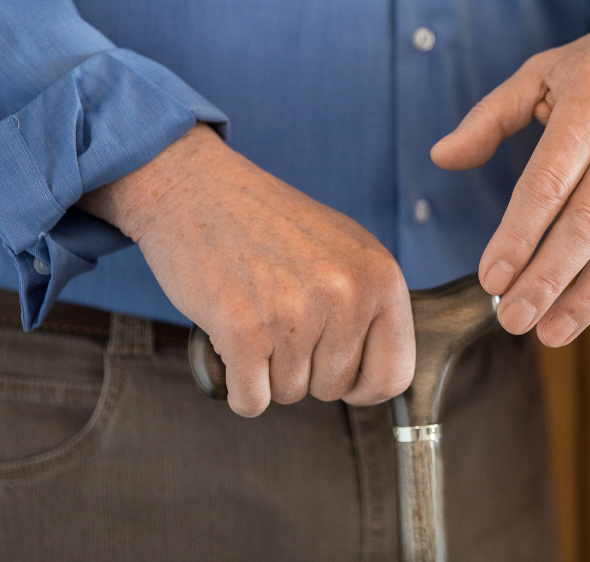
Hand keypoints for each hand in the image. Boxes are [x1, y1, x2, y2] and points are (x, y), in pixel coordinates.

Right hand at [79, 125, 413, 416]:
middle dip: (305, 369)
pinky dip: (237, 387)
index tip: (341, 377)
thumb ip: (368, 305)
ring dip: (267, 371)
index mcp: (381, 276)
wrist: (196, 189)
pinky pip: (251, 401)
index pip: (393, 373)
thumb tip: (379, 376)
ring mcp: (296, 314)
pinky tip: (231, 343)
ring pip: (290, 394)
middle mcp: (346, 295)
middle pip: (335, 388)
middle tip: (279, 319)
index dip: (363, 386)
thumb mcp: (342, 249)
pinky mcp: (244, 331)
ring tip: (256, 315)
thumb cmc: (266, 222)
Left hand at [431, 0, 589, 346]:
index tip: (490, 278)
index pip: (546, 183)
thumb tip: (442, 158)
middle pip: (588, 222)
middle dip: (548, 279)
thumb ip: (490, 116)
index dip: (518, 236)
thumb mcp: (546, 70)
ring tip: (553, 332)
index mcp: (589, 105)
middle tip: (514, 320)